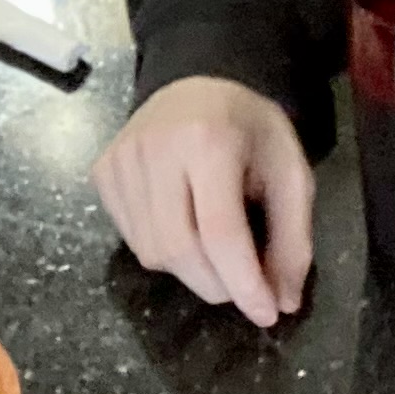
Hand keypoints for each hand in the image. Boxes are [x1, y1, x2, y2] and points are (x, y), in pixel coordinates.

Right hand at [95, 77, 317, 327]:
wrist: (195, 80)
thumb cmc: (248, 127)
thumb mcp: (290, 172)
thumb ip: (293, 237)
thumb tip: (283, 301)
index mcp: (208, 141)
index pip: (220, 232)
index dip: (244, 283)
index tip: (267, 313)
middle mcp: (154, 149)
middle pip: (179, 250)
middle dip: (217, 285)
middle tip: (244, 288)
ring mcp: (120, 161)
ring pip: (151, 253)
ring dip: (191, 271)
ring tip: (216, 252)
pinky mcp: (102, 173)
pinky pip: (131, 239)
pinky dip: (163, 252)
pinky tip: (184, 227)